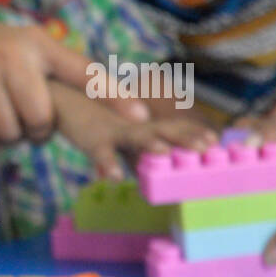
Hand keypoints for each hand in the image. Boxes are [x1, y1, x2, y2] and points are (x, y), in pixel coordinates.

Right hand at [0, 17, 150, 155]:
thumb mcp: (22, 41)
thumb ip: (56, 66)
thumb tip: (96, 103)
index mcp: (37, 44)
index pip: (83, 72)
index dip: (112, 95)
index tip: (140, 114)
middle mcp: (12, 59)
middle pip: (42, 120)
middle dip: (36, 130)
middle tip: (25, 119)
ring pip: (12, 135)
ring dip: (8, 137)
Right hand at [52, 82, 217, 180]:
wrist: (60, 99)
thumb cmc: (94, 122)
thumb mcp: (124, 137)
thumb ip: (140, 150)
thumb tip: (161, 168)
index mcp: (143, 126)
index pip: (173, 127)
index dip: (194, 132)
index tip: (215, 140)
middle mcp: (133, 125)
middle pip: (162, 128)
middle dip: (184, 137)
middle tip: (206, 147)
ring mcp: (111, 130)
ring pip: (134, 136)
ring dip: (150, 143)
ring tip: (164, 152)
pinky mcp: (90, 139)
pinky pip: (100, 153)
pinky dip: (107, 164)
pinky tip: (115, 177)